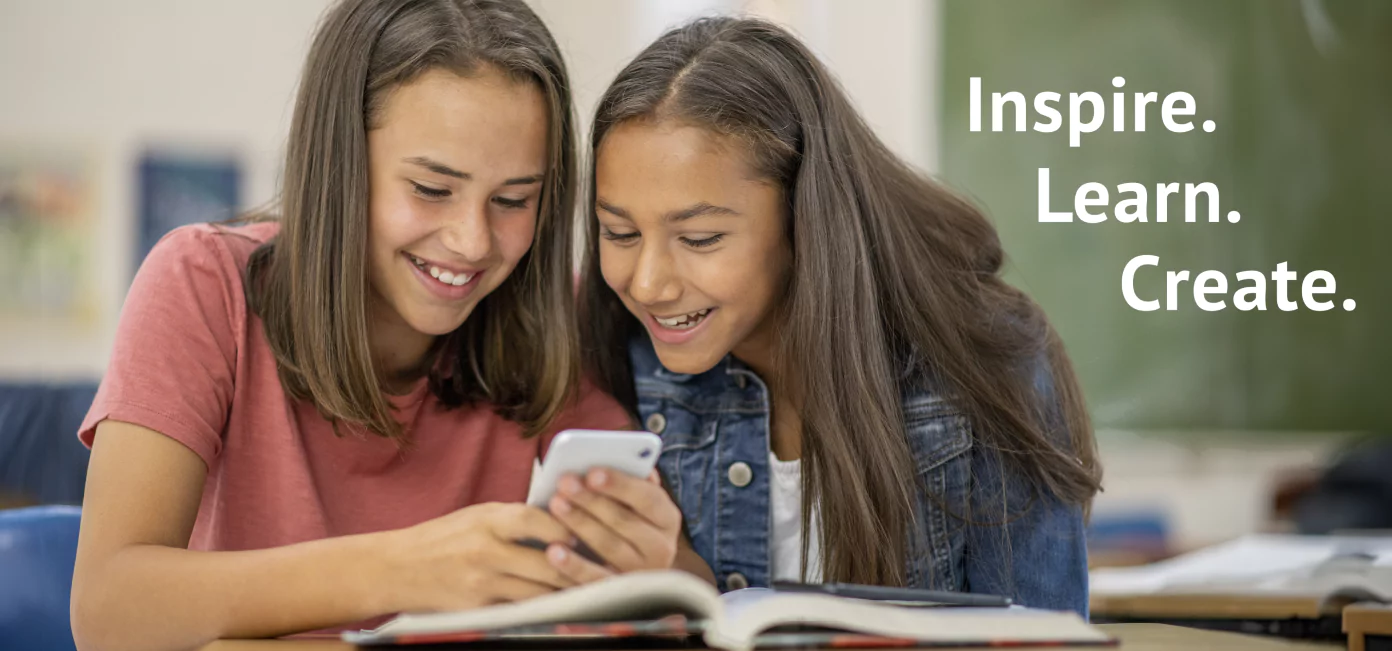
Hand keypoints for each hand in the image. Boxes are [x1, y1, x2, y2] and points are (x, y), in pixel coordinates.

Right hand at [385, 502, 586, 611]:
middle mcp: (485, 550)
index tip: (584, 532)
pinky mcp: (478, 609)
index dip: (565, 527)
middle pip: (546, 563)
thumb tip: (561, 519)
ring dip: (566, 593)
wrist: (395, 567)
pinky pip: (519, 610)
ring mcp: (481, 583)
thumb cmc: (442, 537)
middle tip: (602, 569)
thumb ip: (513, 519)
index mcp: (487, 520)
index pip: (536, 519)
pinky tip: (559, 607)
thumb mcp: (476, 516)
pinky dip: (541, 609)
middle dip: (577, 568)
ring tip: (590, 591)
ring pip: (538, 593)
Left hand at [546, 469, 682, 580]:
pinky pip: (595, 578)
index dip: (620, 484)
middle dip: (591, 500)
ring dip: (580, 523)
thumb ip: (635, 482)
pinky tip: (553, 550)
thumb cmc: (627, 523)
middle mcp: (661, 548)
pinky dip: (573, 565)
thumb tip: (630, 462)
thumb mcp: (638, 504)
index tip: (592, 472)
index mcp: (668, 519)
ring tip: (555, 504)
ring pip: (609, 546)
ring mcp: (640, 573)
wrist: (636, 576)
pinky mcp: (617, 594)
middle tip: (564, 483)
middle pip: (624, 521)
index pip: (648, 498)